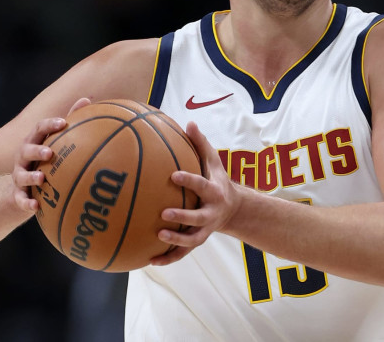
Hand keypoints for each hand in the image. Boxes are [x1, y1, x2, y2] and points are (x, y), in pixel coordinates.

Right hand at [11, 98, 91, 211]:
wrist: (21, 188)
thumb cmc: (44, 160)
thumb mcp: (54, 142)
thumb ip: (70, 122)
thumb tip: (88, 99)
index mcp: (34, 142)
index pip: (39, 129)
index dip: (49, 125)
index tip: (63, 123)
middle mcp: (23, 157)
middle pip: (26, 150)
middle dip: (37, 150)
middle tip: (50, 152)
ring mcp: (19, 176)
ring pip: (21, 175)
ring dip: (31, 176)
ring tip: (42, 178)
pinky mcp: (17, 195)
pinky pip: (20, 200)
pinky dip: (26, 203)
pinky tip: (36, 207)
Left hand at [150, 121, 240, 265]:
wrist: (233, 209)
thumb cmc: (217, 180)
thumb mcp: (213, 162)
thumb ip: (201, 144)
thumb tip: (188, 122)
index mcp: (214, 192)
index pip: (201, 185)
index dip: (189, 181)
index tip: (173, 175)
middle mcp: (211, 213)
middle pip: (198, 217)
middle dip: (183, 216)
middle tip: (164, 213)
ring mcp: (205, 229)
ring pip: (192, 239)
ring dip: (176, 240)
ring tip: (158, 236)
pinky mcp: (198, 241)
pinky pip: (182, 253)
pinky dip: (168, 258)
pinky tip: (150, 261)